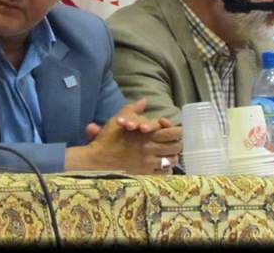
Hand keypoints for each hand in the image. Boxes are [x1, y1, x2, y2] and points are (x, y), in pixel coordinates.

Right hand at [67, 99, 181, 173]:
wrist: (97, 160)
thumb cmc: (107, 139)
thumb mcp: (118, 119)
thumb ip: (133, 109)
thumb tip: (144, 100)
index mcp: (146, 134)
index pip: (172, 131)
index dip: (176, 129)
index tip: (171, 129)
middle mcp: (151, 148)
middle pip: (176, 146)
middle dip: (176, 142)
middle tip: (172, 141)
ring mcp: (149, 162)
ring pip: (172, 159)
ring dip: (172, 155)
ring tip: (167, 153)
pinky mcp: (146, 173)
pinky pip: (165, 172)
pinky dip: (166, 168)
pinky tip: (161, 164)